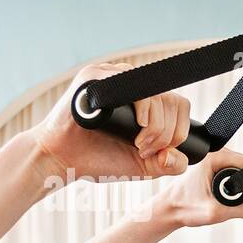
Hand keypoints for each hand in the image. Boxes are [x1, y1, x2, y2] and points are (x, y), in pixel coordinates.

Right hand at [34, 63, 193, 182]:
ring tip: (138, 145)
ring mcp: (112, 77)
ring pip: (158, 94)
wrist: (62, 160)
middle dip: (167, 134)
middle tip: (145, 151)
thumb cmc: (99, 159)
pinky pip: (133, 83)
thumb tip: (180, 156)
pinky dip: (144, 106)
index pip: (179, 104)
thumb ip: (169, 164)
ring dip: (156, 126)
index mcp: (144, 98)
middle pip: (172, 100)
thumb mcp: (144, 166)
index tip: (160, 152)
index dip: (179, 131)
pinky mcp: (95, 77)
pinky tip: (136, 125)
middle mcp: (130, 83)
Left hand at [147, 150, 242, 227]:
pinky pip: (232, 176)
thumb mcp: (215, 212)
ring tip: (223, 201)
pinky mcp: (212, 169)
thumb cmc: (183, 207)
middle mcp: (213, 155)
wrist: (168, 210)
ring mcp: (212, 161)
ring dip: (238, 190)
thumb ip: (241, 210)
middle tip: (231, 203)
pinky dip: (232, 189)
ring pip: (239, 173)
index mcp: (213, 158)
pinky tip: (221, 198)